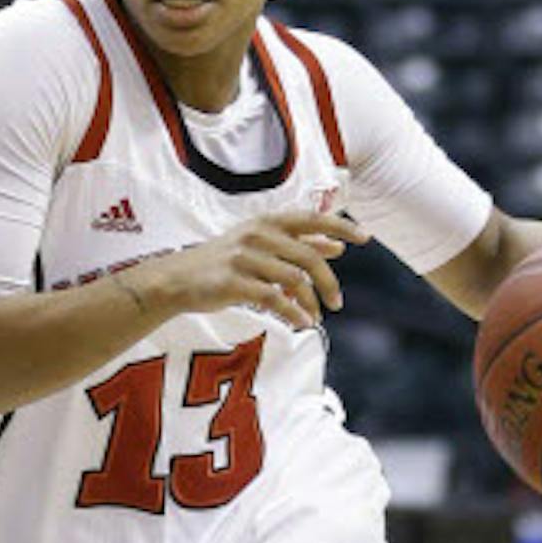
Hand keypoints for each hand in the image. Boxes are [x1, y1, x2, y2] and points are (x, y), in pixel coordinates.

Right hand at [148, 210, 369, 329]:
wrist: (177, 279)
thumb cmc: (222, 262)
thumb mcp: (260, 245)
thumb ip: (299, 244)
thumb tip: (338, 246)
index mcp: (266, 222)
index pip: (311, 219)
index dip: (341, 226)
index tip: (365, 238)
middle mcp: (257, 235)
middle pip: (308, 258)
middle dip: (329, 283)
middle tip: (337, 303)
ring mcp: (244, 258)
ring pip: (294, 281)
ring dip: (311, 303)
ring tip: (315, 318)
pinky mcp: (234, 282)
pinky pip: (274, 299)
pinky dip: (293, 312)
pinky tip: (302, 323)